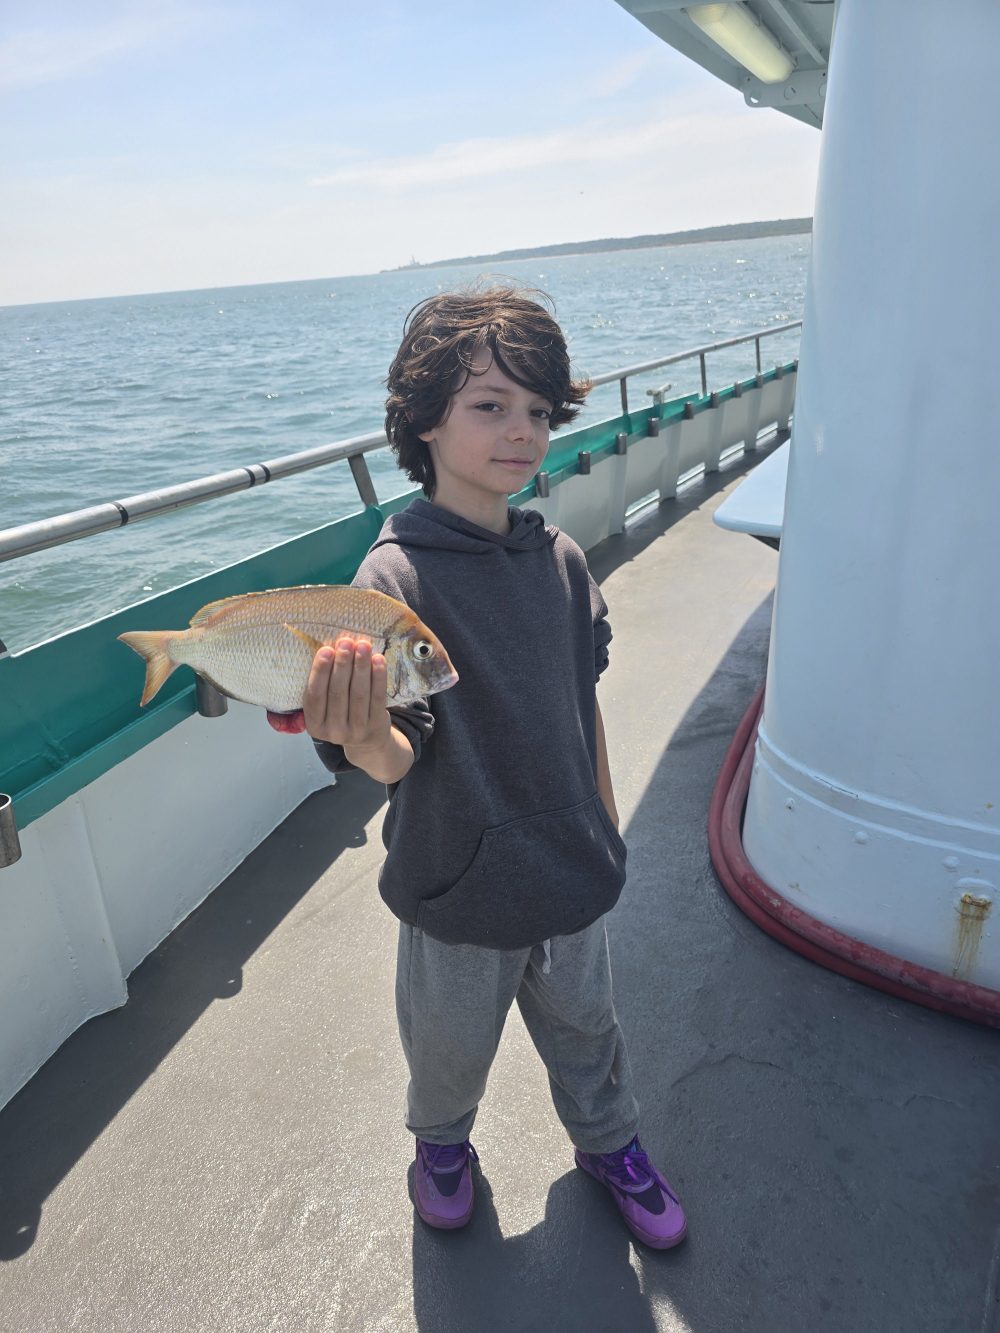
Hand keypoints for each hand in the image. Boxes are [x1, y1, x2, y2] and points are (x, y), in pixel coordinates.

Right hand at [302, 635, 391, 753]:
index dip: (320, 672)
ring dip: (361, 666)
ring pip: (358, 693)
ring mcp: (356, 731)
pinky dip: (378, 676)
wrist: (367, 741)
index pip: (315, 696)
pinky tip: (378, 659)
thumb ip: (323, 683)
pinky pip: (378, 697)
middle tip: (346, 642)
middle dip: (342, 664)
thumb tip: (331, 647)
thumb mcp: (325, 706)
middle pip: (337, 693)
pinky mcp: (376, 726)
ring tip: (363, 645)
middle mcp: (334, 731)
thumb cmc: (341, 713)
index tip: (325, 650)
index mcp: (314, 725)